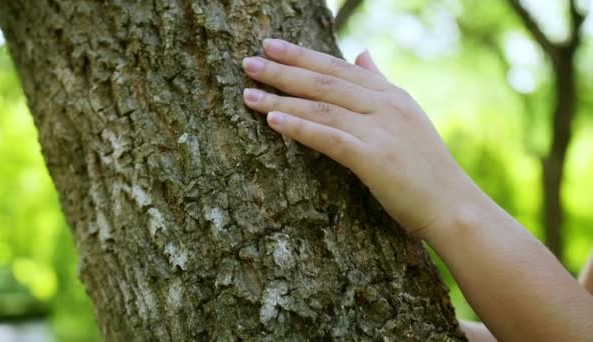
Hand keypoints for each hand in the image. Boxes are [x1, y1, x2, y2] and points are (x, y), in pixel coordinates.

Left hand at [242, 39, 475, 238]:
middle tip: (249, 63)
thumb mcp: (406, 116)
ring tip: (248, 94)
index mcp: (391, 95)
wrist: (453, 206)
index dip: (302, 55)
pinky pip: (329, 137)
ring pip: (322, 107)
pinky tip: (273, 120)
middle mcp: (385, 105)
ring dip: (282, 98)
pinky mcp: (374, 158)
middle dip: (284, 70)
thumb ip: (381, 84)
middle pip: (325, 81)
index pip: (339, 67)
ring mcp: (380, 130)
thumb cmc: (426, 168)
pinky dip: (299, 127)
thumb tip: (362, 53)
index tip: (271, 46)